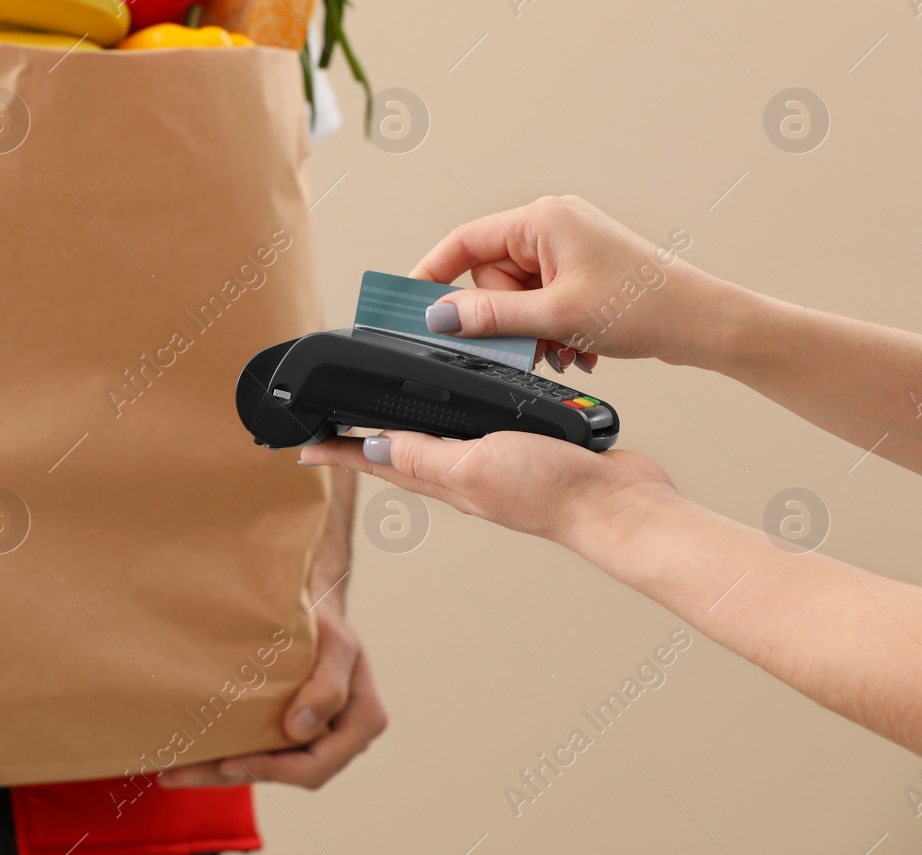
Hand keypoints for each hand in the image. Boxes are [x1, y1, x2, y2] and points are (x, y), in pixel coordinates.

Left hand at [157, 609, 385, 790]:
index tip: (230, 763)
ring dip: (216, 774)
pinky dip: (219, 757)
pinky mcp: (287, 733)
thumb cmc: (327, 622)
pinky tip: (182, 760)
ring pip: (263, 768)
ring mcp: (311, 739)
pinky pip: (255, 752)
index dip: (273, 771)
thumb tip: (296, 730)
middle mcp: (338, 739)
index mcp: (361, 723)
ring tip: (170, 773)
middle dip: (231, 776)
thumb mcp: (337, 644)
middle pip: (284, 774)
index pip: (316, 764)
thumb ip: (328, 686)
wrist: (313, 606)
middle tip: (181, 773)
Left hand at [301, 430, 677, 543]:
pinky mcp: (527, 454)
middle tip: (331, 429)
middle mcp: (465, 474)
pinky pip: (479, 435)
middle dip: (362, 442)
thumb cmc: (553, 492)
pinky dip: (459, 423)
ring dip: (406, 430)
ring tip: (381, 418)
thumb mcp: (475, 466)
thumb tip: (369, 450)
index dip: (337, 452)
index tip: (301, 445)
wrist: (620, 507)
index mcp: (446, 479)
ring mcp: (496, 466)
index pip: (376, 461)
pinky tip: (464, 414)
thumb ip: (425, 456)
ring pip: (438, 444)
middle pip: (399, 454)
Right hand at [412, 195, 722, 368]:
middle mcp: (552, 225)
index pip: (464, 242)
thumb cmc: (645, 306)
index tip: (411, 307)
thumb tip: (440, 317)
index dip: (432, 275)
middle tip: (532, 342)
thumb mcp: (555, 315)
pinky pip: (542, 300)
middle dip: (506, 316)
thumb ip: (490, 316)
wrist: (703, 323)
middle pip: (490, 275)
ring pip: (517, 294)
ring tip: (565, 349)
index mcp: (542, 219)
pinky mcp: (582, 271)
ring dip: (532, 330)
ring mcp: (569, 248)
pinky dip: (552, 328)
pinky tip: (578, 347)